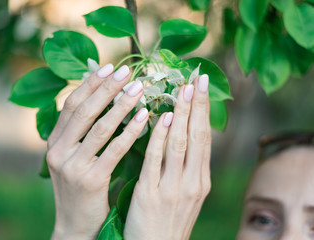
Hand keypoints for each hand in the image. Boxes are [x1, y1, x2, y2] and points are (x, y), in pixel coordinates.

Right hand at [46, 64, 148, 239]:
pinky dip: (130, 132)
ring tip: (139, 89)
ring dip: (121, 105)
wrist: (76, 225)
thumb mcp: (73, 157)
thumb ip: (81, 132)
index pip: (71, 105)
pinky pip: (114, 150)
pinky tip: (144, 118)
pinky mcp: (90, 180)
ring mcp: (72, 166)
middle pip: (84, 111)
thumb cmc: (81, 188)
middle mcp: (58, 151)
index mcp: (54, 142)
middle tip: (127, 72)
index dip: (90, 84)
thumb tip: (104, 100)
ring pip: (100, 128)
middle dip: (107, 89)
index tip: (109, 67)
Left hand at [124, 74, 211, 239]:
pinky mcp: (152, 194)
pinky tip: (164, 118)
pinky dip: (161, 137)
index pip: (205, 139)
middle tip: (196, 78)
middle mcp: (192, 182)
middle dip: (197, 105)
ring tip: (182, 89)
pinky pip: (157, 160)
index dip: (204, 111)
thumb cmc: (168, 221)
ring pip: (181, 144)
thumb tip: (181, 136)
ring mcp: (173, 188)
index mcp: (200, 181)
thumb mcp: (184, 195)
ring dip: (182, 114)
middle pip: (197, 136)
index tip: (202, 87)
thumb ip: (185, 168)